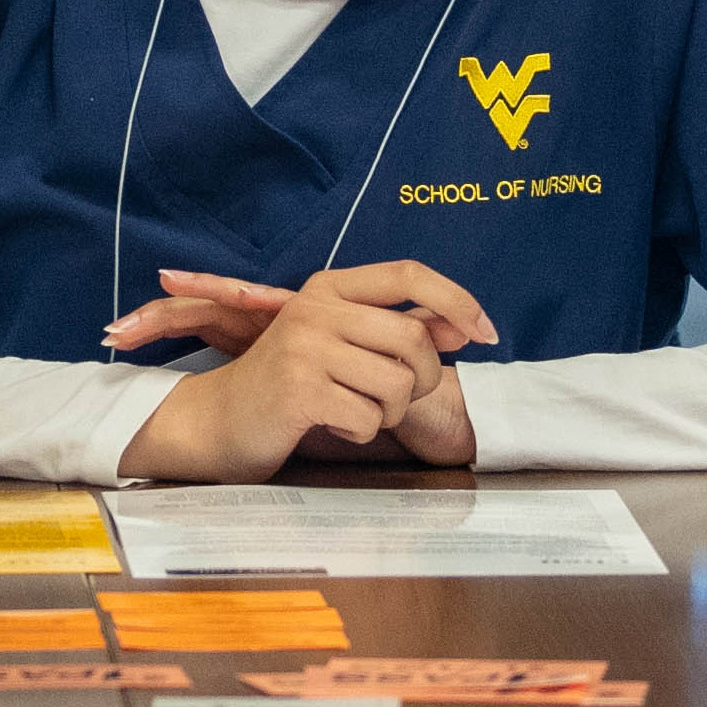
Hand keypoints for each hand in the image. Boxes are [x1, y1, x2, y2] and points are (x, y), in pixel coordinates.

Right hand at [120, 263, 496, 480]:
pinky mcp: (298, 391)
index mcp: (329, 287)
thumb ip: (400, 331)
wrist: (220, 420)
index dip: (457, 299)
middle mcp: (315, 308)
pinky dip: (361, 432)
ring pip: (396, 385)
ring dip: (389, 412)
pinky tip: (332, 425)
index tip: (486, 332)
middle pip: (413, 339)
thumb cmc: (291, 382)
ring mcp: (304, 348)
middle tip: (397, 398)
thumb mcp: (343, 344)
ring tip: (357, 411)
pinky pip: (369, 419)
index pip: (408, 274)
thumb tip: (461, 325)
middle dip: (422, 380)